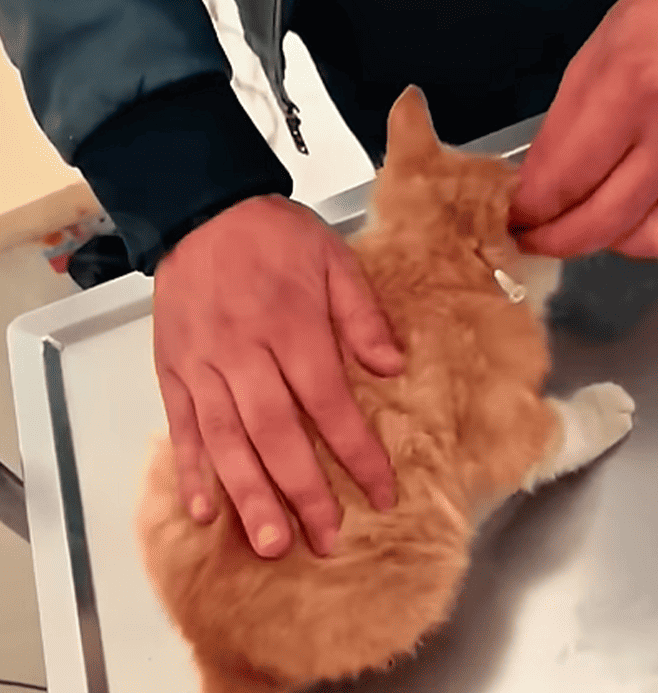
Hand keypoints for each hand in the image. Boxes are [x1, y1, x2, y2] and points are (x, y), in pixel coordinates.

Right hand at [153, 194, 403, 558]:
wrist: (203, 208)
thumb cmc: (272, 233)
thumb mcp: (333, 258)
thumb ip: (362, 315)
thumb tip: (393, 368)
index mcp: (292, 325)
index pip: (328, 403)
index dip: (356, 453)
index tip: (380, 493)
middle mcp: (245, 352)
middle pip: (275, 433)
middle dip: (302, 491)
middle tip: (323, 541)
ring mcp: (203, 363)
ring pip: (225, 439)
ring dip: (248, 494)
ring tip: (269, 543)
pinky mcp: (172, 367)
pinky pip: (181, 425)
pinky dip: (190, 469)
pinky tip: (205, 509)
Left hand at [510, 0, 657, 258]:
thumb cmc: (655, 23)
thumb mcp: (590, 64)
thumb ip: (559, 133)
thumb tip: (533, 193)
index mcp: (630, 88)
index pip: (566, 178)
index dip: (531, 210)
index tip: (514, 220)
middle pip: (604, 220)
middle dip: (556, 240)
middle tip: (534, 239)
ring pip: (652, 241)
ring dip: (608, 244)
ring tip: (585, 228)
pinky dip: (652, 234)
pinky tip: (631, 217)